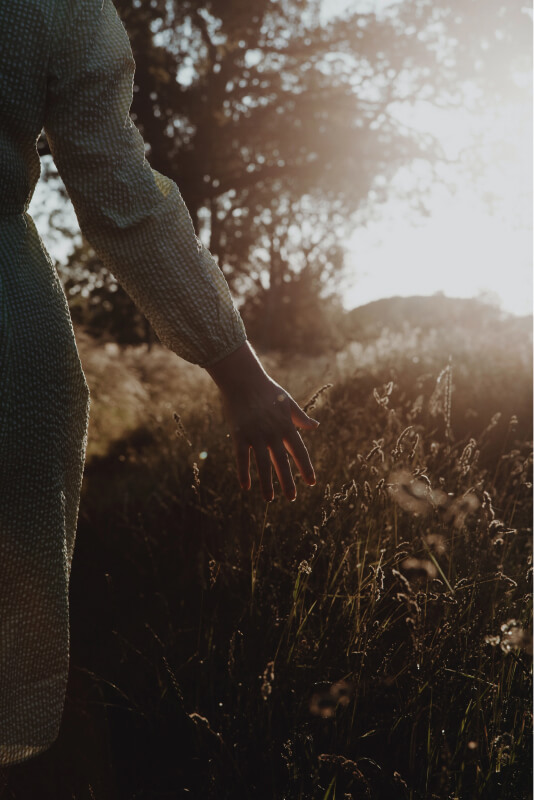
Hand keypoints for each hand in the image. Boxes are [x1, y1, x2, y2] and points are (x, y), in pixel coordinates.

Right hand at [206, 342, 318, 500]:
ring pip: (262, 465)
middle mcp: (273, 433)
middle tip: (291, 498)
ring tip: (269, 499)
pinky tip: (246, 487)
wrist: (243, 379)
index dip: (306, 468)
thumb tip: (316, 426)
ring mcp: (256, 435)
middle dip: (287, 482)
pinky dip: (244, 473)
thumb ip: (301, 418)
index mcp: (287, 426)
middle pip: (282, 462)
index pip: (299, 452)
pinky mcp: (239, 435)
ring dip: (267, 483)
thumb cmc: (267, 390)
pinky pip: (242, 458)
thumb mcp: (288, 402)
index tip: (311, 482)